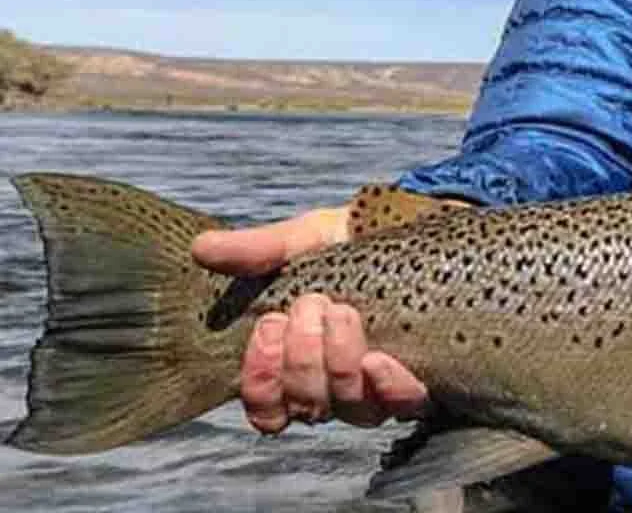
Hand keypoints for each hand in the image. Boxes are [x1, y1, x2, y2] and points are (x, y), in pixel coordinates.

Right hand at [192, 208, 428, 432]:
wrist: (416, 231)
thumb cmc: (355, 244)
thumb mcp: (304, 241)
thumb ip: (256, 251)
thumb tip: (202, 248)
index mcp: (297, 363)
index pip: (267, 408)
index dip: (261, 380)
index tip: (267, 325)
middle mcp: (335, 387)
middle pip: (306, 407)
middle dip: (302, 357)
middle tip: (310, 305)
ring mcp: (378, 387)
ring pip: (349, 408)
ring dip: (338, 364)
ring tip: (343, 313)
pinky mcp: (420, 379)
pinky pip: (401, 403)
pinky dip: (387, 386)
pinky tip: (379, 358)